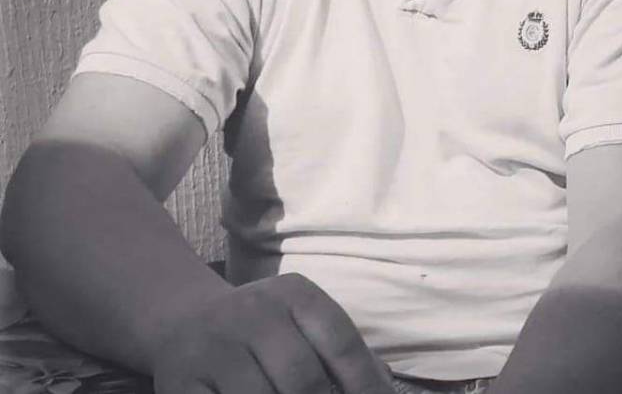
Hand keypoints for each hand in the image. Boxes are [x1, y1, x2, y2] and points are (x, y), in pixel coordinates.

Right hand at [151, 273, 394, 393]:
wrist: (182, 319)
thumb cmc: (261, 329)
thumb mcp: (301, 320)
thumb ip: (342, 351)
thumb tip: (384, 386)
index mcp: (294, 294)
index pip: (340, 341)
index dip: (365, 383)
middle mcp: (254, 313)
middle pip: (303, 380)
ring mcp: (215, 349)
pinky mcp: (181, 382)